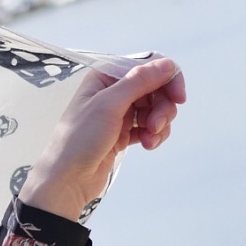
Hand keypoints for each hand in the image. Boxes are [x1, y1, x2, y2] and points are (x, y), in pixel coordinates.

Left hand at [17, 53, 185, 222]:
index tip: (179, 98)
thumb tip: (167, 64)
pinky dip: (153, 135)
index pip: (147, 66)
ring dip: (159, 123)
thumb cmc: (78, 140)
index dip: (167, 79)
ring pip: (155, 109)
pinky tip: (148, 145)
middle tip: (157, 125)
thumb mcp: (109, 105)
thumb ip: (139, 82)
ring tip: (150, 139)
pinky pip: (149, 127)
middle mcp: (112, 91)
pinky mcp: (123, 134)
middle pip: (155, 88)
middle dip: (162, 107)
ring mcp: (118, 113)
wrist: (67, 181)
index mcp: (104, 77)